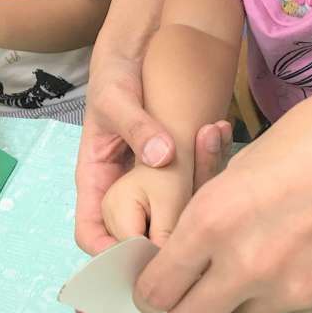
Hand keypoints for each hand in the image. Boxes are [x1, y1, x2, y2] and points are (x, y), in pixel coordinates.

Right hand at [75, 52, 231, 254]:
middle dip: (157, 245)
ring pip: (165, 216)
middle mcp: (120, 188)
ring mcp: (147, 181)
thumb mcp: (118, 98)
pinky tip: (220, 150)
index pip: (90, 233)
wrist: (135, 54)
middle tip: (187, 243)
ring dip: (188, 211)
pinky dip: (204, 178)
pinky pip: (188, 187)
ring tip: (209, 195)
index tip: (139, 258)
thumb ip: (138, 126)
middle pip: (131, 236)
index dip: (108, 254)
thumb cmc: (114, 77)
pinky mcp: (174, 169)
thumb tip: (162, 156)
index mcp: (95, 179)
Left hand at [131, 71, 311, 312]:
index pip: (158, 288)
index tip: (161, 283)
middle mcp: (248, 265)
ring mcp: (296, 291)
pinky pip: (298, 308)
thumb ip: (210, 214)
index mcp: (214, 220)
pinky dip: (299, 287)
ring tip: (280, 245)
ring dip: (248, 293)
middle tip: (201, 284)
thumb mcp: (242, 165)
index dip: (153, 287)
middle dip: (188, 306)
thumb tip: (188, 249)